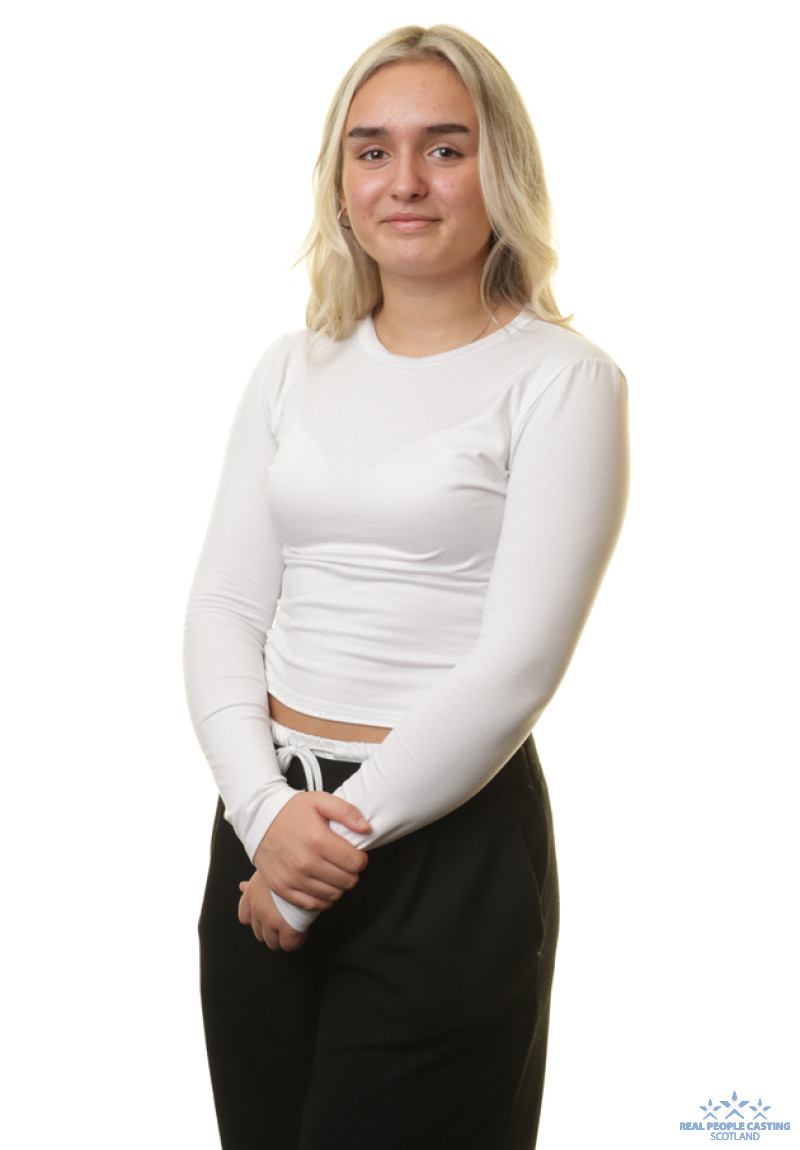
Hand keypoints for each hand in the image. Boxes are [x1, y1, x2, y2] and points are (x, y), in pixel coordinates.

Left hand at [238, 871, 307, 951]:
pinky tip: (303, 928)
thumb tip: (242, 886)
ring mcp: (271, 919)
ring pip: (272, 942)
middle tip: (286, 920)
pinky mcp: (288, 927)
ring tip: (295, 925)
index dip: (257, 919)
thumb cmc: (290, 865)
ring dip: (283, 937)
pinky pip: (289, 945)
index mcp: (252, 894)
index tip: (268, 916)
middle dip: (272, 929)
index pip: (244, 917)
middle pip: (259, 933)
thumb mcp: (268, 869)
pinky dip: (296, 940)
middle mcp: (258, 908)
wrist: (305, 867)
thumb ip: (254, 883)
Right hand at [254, 791, 370, 910]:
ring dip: (338, 885)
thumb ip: (346, 812)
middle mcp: (305, 862)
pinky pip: (313, 905)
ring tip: (333, 871)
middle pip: (347, 881)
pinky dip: (323, 898)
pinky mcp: (283, 889)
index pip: (355, 862)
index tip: (355, 854)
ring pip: (333, 895)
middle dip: (351, 872)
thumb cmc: (290, 811)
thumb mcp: (320, 801)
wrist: (258, 820)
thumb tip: (366, 829)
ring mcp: (293, 878)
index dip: (361, 859)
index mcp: (317, 839)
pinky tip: (322, 884)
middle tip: (344, 863)